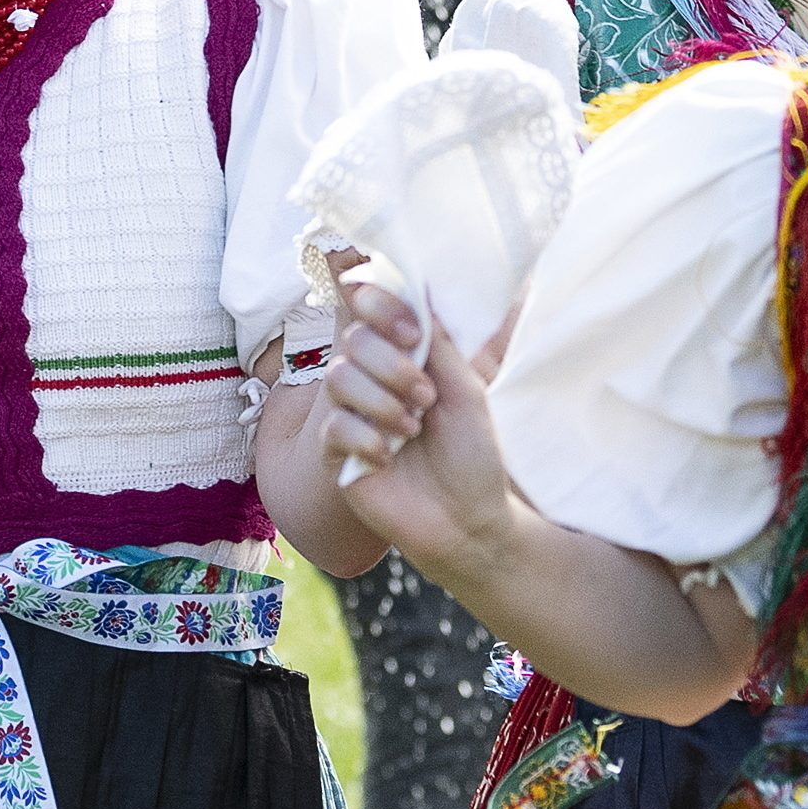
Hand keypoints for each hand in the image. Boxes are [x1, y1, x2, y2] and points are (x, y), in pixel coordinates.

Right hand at [322, 281, 518, 578]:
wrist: (469, 523)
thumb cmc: (474, 457)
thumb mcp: (466, 391)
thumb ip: (438, 341)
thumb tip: (422, 285)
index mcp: (406, 359)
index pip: (372, 311)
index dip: (381, 306)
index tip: (412, 332)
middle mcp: (374, 381)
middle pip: (352, 340)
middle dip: (390, 364)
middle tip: (425, 397)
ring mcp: (353, 416)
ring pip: (339, 378)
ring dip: (381, 401)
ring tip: (412, 429)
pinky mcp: (337, 455)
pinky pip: (332, 426)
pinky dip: (364, 437)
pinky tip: (386, 457)